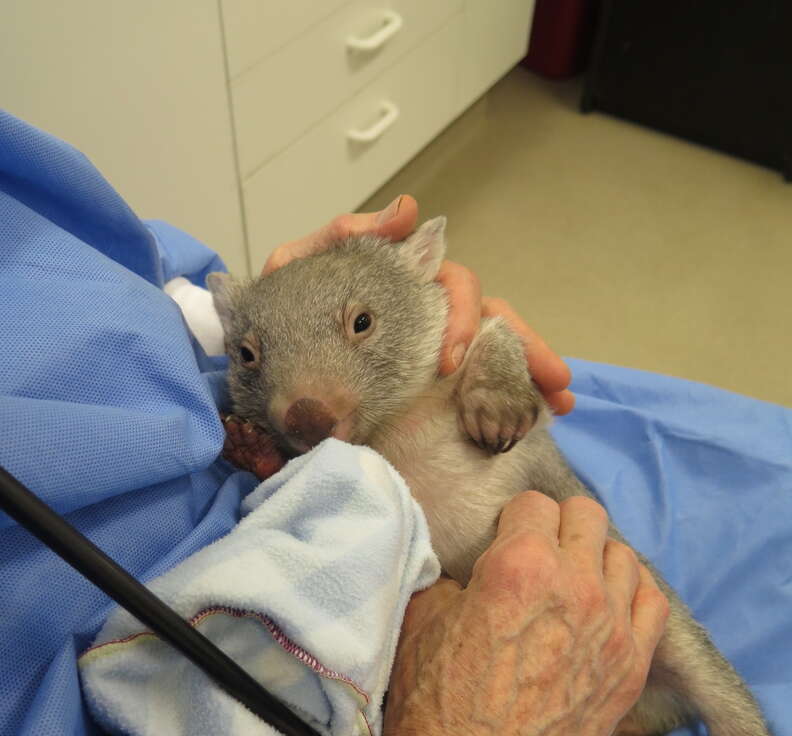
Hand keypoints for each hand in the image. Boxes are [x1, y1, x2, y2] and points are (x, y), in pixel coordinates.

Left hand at [261, 196, 573, 414]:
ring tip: (560, 406)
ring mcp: (426, 355)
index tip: (451, 362)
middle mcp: (425, 318)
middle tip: (558, 384)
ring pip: (494, 356)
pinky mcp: (423, 391)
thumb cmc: (280, 308)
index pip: (454, 288)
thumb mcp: (300, 266)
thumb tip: (411, 209)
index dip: (461, 318)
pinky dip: (509, 401)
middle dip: (528, 349)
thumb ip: (347, 235)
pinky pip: (475, 391)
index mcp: (406, 286)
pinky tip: (536, 421)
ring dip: (531, 377)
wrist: (255, 360)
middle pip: (491, 323)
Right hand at [364, 493, 668, 735]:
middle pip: (587, 516)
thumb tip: (472, 568)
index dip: (512, 521)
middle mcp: (577, 587)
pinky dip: (630, 596)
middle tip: (535, 558)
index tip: (502, 542)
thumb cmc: (434, 708)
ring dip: (595, 560)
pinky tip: (604, 610)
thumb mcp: (422, 621)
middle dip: (557, 528)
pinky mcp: (631, 668)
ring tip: (569, 586)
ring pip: (624, 556)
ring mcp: (613, 629)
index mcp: (520, 565)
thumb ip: (455, 577)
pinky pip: (653, 604)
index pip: (534, 503)